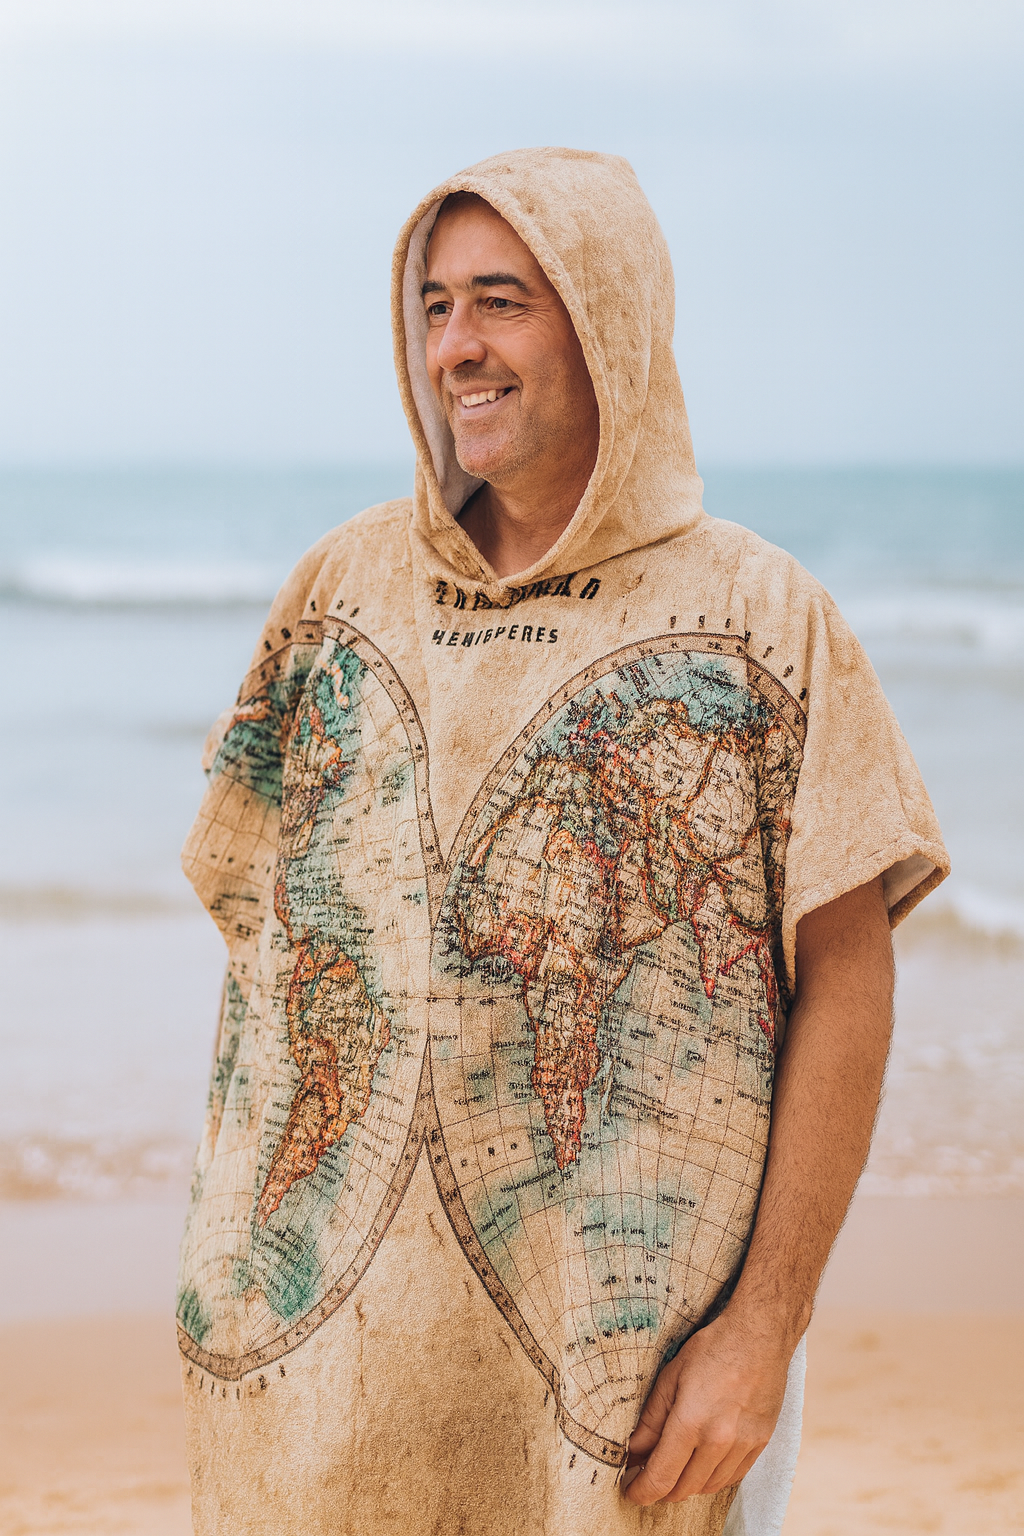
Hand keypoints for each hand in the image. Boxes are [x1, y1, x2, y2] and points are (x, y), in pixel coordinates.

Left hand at [622, 1312, 791, 1504]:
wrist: (759, 1336)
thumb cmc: (712, 1350)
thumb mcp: (671, 1377)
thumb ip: (651, 1420)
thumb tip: (633, 1449)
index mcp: (691, 1422)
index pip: (661, 1477)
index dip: (641, 1491)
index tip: (630, 1491)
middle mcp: (719, 1441)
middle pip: (683, 1489)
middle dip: (661, 1489)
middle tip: (647, 1476)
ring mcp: (743, 1446)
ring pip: (708, 1487)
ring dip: (687, 1485)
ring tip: (674, 1468)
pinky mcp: (760, 1444)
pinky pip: (732, 1477)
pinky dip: (712, 1478)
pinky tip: (701, 1463)